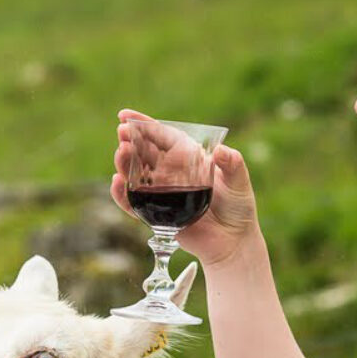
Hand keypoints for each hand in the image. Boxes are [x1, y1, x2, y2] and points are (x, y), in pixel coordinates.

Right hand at [111, 107, 258, 266]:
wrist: (233, 241)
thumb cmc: (238, 207)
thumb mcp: (239, 181)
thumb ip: (233, 164)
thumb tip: (221, 151)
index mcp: (186, 157)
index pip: (161, 136)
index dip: (143, 125)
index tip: (125, 115)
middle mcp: (170, 173)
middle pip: (143, 153)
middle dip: (130, 141)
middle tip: (121, 133)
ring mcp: (161, 193)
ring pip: (135, 175)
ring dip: (125, 163)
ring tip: (121, 153)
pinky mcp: (155, 215)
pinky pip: (133, 204)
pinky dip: (122, 194)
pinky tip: (117, 182)